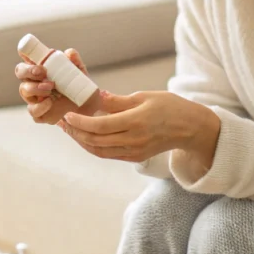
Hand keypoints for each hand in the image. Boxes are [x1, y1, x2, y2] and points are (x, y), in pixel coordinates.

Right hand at [14, 48, 88, 124]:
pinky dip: (40, 107)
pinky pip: (33, 111)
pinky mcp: (39, 112)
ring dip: (35, 88)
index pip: (26, 56)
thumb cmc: (77, 83)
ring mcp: (34, 97)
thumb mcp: (79, 70)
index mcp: (40, 67)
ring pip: (24, 90)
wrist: (85, 103)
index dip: (24, 53)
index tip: (32, 55)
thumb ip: (75, 60)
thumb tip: (69, 53)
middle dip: (28, 71)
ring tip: (50, 88)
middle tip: (42, 72)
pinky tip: (50, 102)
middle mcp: (33, 80)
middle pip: (20, 72)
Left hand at [60, 91, 219, 165]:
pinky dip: (94, 147)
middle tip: (63, 122)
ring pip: (99, 151)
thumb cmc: (170, 107)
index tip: (68, 115)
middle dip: (76, 132)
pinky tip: (86, 137)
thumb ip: (119, 101)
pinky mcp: (135, 157)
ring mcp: (134, 151)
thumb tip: (98, 97)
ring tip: (70, 130)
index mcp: (136, 121)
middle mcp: (134, 139)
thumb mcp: (145, 96)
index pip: (100, 125)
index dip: (81, 122)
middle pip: (96, 140)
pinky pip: (108, 154)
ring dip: (82, 141)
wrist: (190, 129)